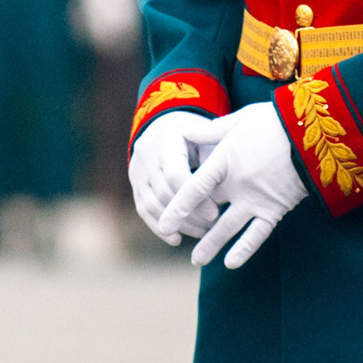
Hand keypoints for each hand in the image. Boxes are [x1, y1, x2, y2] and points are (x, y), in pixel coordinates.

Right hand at [128, 111, 211, 243]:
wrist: (166, 124)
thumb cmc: (198, 133)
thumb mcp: (209, 137)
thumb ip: (215, 158)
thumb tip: (228, 190)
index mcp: (166, 138)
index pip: (176, 174)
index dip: (196, 198)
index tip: (215, 215)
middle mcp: (146, 153)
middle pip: (164, 192)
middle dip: (189, 215)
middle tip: (212, 229)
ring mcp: (137, 169)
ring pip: (151, 204)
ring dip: (176, 224)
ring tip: (201, 234)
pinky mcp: (134, 183)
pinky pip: (143, 209)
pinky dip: (158, 226)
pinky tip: (177, 239)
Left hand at [158, 103, 309, 269]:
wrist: (312, 134)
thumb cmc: (275, 121)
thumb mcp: (240, 120)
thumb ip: (211, 131)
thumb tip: (184, 131)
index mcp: (226, 161)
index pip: (195, 189)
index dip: (177, 207)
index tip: (163, 224)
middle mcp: (237, 184)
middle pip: (207, 210)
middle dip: (189, 225)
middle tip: (172, 237)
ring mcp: (256, 199)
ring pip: (228, 228)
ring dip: (211, 245)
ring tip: (196, 260)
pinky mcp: (275, 209)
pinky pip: (257, 234)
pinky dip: (244, 250)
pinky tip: (231, 263)